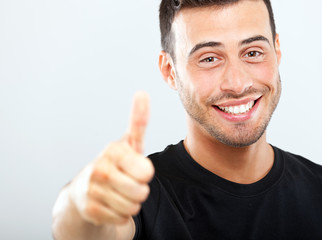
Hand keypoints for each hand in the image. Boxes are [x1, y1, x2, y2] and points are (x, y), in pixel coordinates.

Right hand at [69, 92, 153, 225]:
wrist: (85, 190)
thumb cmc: (116, 164)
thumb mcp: (129, 143)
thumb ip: (138, 121)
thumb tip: (143, 93)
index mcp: (113, 151)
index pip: (146, 172)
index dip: (145, 173)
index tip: (135, 167)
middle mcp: (100, 169)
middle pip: (142, 192)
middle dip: (140, 190)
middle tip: (128, 183)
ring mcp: (92, 190)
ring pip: (133, 207)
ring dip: (131, 203)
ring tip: (119, 192)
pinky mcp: (90, 210)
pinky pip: (122, 219)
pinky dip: (121, 215)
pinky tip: (111, 204)